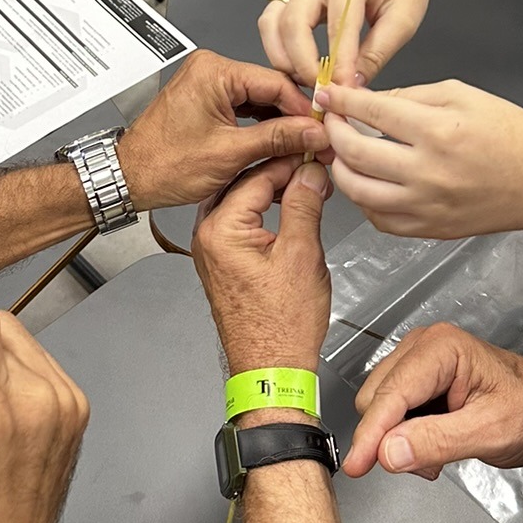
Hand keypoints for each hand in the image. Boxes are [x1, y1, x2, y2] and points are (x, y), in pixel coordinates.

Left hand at [117, 50, 326, 208]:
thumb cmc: (163, 164)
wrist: (130, 176)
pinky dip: (261, 125)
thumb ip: (277, 139)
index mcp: (213, 72)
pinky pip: (243, 106)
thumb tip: (311, 132)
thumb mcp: (231, 153)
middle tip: (318, 140)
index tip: (324, 128)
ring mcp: (207, 83)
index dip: (304, 109)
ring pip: (258, 99)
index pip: (275, 83)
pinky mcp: (206, 98)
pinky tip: (278, 141)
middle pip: (269, 89)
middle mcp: (209, 69)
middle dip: (294, 117)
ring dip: (280, 123)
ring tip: (303, 144)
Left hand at [192, 159, 332, 376]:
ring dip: (273, 191)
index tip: (316, 153)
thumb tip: (309, 173)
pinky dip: (265, 211)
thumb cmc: (281, 326)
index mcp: (221, 230)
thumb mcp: (301, 255)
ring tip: (307, 186)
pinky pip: (241, 222)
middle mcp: (207, 237)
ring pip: (242, 202)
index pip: (257, 175)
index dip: (291, 160)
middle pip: (245, 184)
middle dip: (281, 171)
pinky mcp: (222, 263)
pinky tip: (289, 210)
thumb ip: (304, 205)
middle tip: (315, 166)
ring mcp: (212, 251)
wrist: (271, 369)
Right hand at [259, 0, 431, 89]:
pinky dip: (279, 49)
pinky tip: (297, 68)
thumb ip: (377, 53)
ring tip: (307, 82)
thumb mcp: (403, 19)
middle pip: (293, 23)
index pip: (338, 25)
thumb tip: (352, 85)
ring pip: (273, 24)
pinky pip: (272, 23)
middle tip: (321, 90)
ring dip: (284, 58)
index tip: (344, 90)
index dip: (339, 63)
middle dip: (303, 64)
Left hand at [318, 80, 522, 237]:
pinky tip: (368, 182)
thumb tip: (368, 100)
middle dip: (333, 131)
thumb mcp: (461, 95)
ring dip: (340, 167)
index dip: (342, 100)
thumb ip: (410, 96)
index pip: (371, 111)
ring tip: (342, 152)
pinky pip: (379, 219)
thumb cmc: (511, 133)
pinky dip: (364, 200)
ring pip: (358, 190)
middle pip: (355, 151)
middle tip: (331, 120)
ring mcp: (426, 206)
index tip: (329, 93)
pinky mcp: (430, 229)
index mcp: (437, 131)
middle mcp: (427, 172)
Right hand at [345, 323, 522, 480]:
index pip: (390, 394)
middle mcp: (424, 346)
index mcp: (441, 348)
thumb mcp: (490, 433)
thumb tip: (387, 452)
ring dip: (399, 439)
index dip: (371, 434)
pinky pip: (394, 409)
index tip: (356, 466)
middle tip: (429, 465)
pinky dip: (406, 434)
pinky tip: (435, 444)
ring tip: (439, 455)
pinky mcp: (420, 377)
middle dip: (391, 438)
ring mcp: (420, 360)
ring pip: (380, 405)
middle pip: (376, 398)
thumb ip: (436, 441)